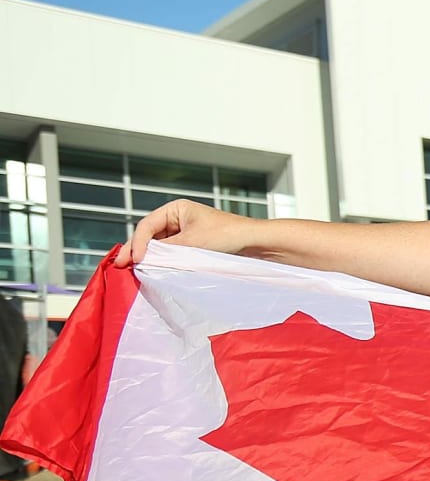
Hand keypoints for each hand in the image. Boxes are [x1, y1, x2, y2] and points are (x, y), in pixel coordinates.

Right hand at [113, 199, 249, 266]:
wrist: (255, 243)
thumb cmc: (227, 235)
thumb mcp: (192, 242)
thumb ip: (166, 250)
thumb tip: (143, 260)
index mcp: (176, 209)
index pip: (147, 225)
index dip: (138, 243)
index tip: (135, 260)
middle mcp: (177, 219)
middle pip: (149, 235)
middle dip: (136, 250)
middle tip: (121, 267)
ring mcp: (183, 233)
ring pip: (158, 246)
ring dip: (148, 257)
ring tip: (134, 271)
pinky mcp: (191, 247)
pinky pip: (170, 254)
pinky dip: (161, 261)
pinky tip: (153, 271)